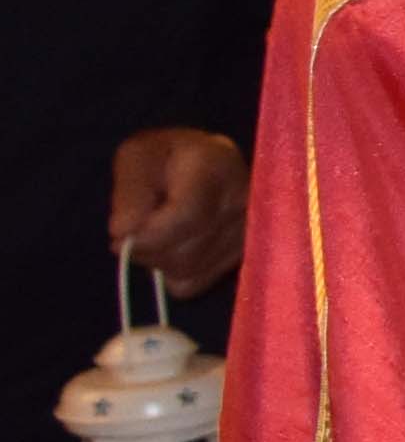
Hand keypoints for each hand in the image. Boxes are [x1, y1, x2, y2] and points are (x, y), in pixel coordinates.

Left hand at [109, 129, 246, 293]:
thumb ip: (129, 190)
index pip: (188, 216)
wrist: (199, 166)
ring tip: (154, 233)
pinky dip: (172, 272)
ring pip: (187, 270)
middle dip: (146, 248)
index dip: (149, 234)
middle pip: (186, 251)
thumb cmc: (163, 158)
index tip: (118, 234)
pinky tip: (173, 246)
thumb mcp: (136, 158)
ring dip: (156, 260)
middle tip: (132, 230)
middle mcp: (246, 199)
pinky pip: (193, 283)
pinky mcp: (242, 256)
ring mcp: (249, 231)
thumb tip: (124, 231)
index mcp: (218, 164)